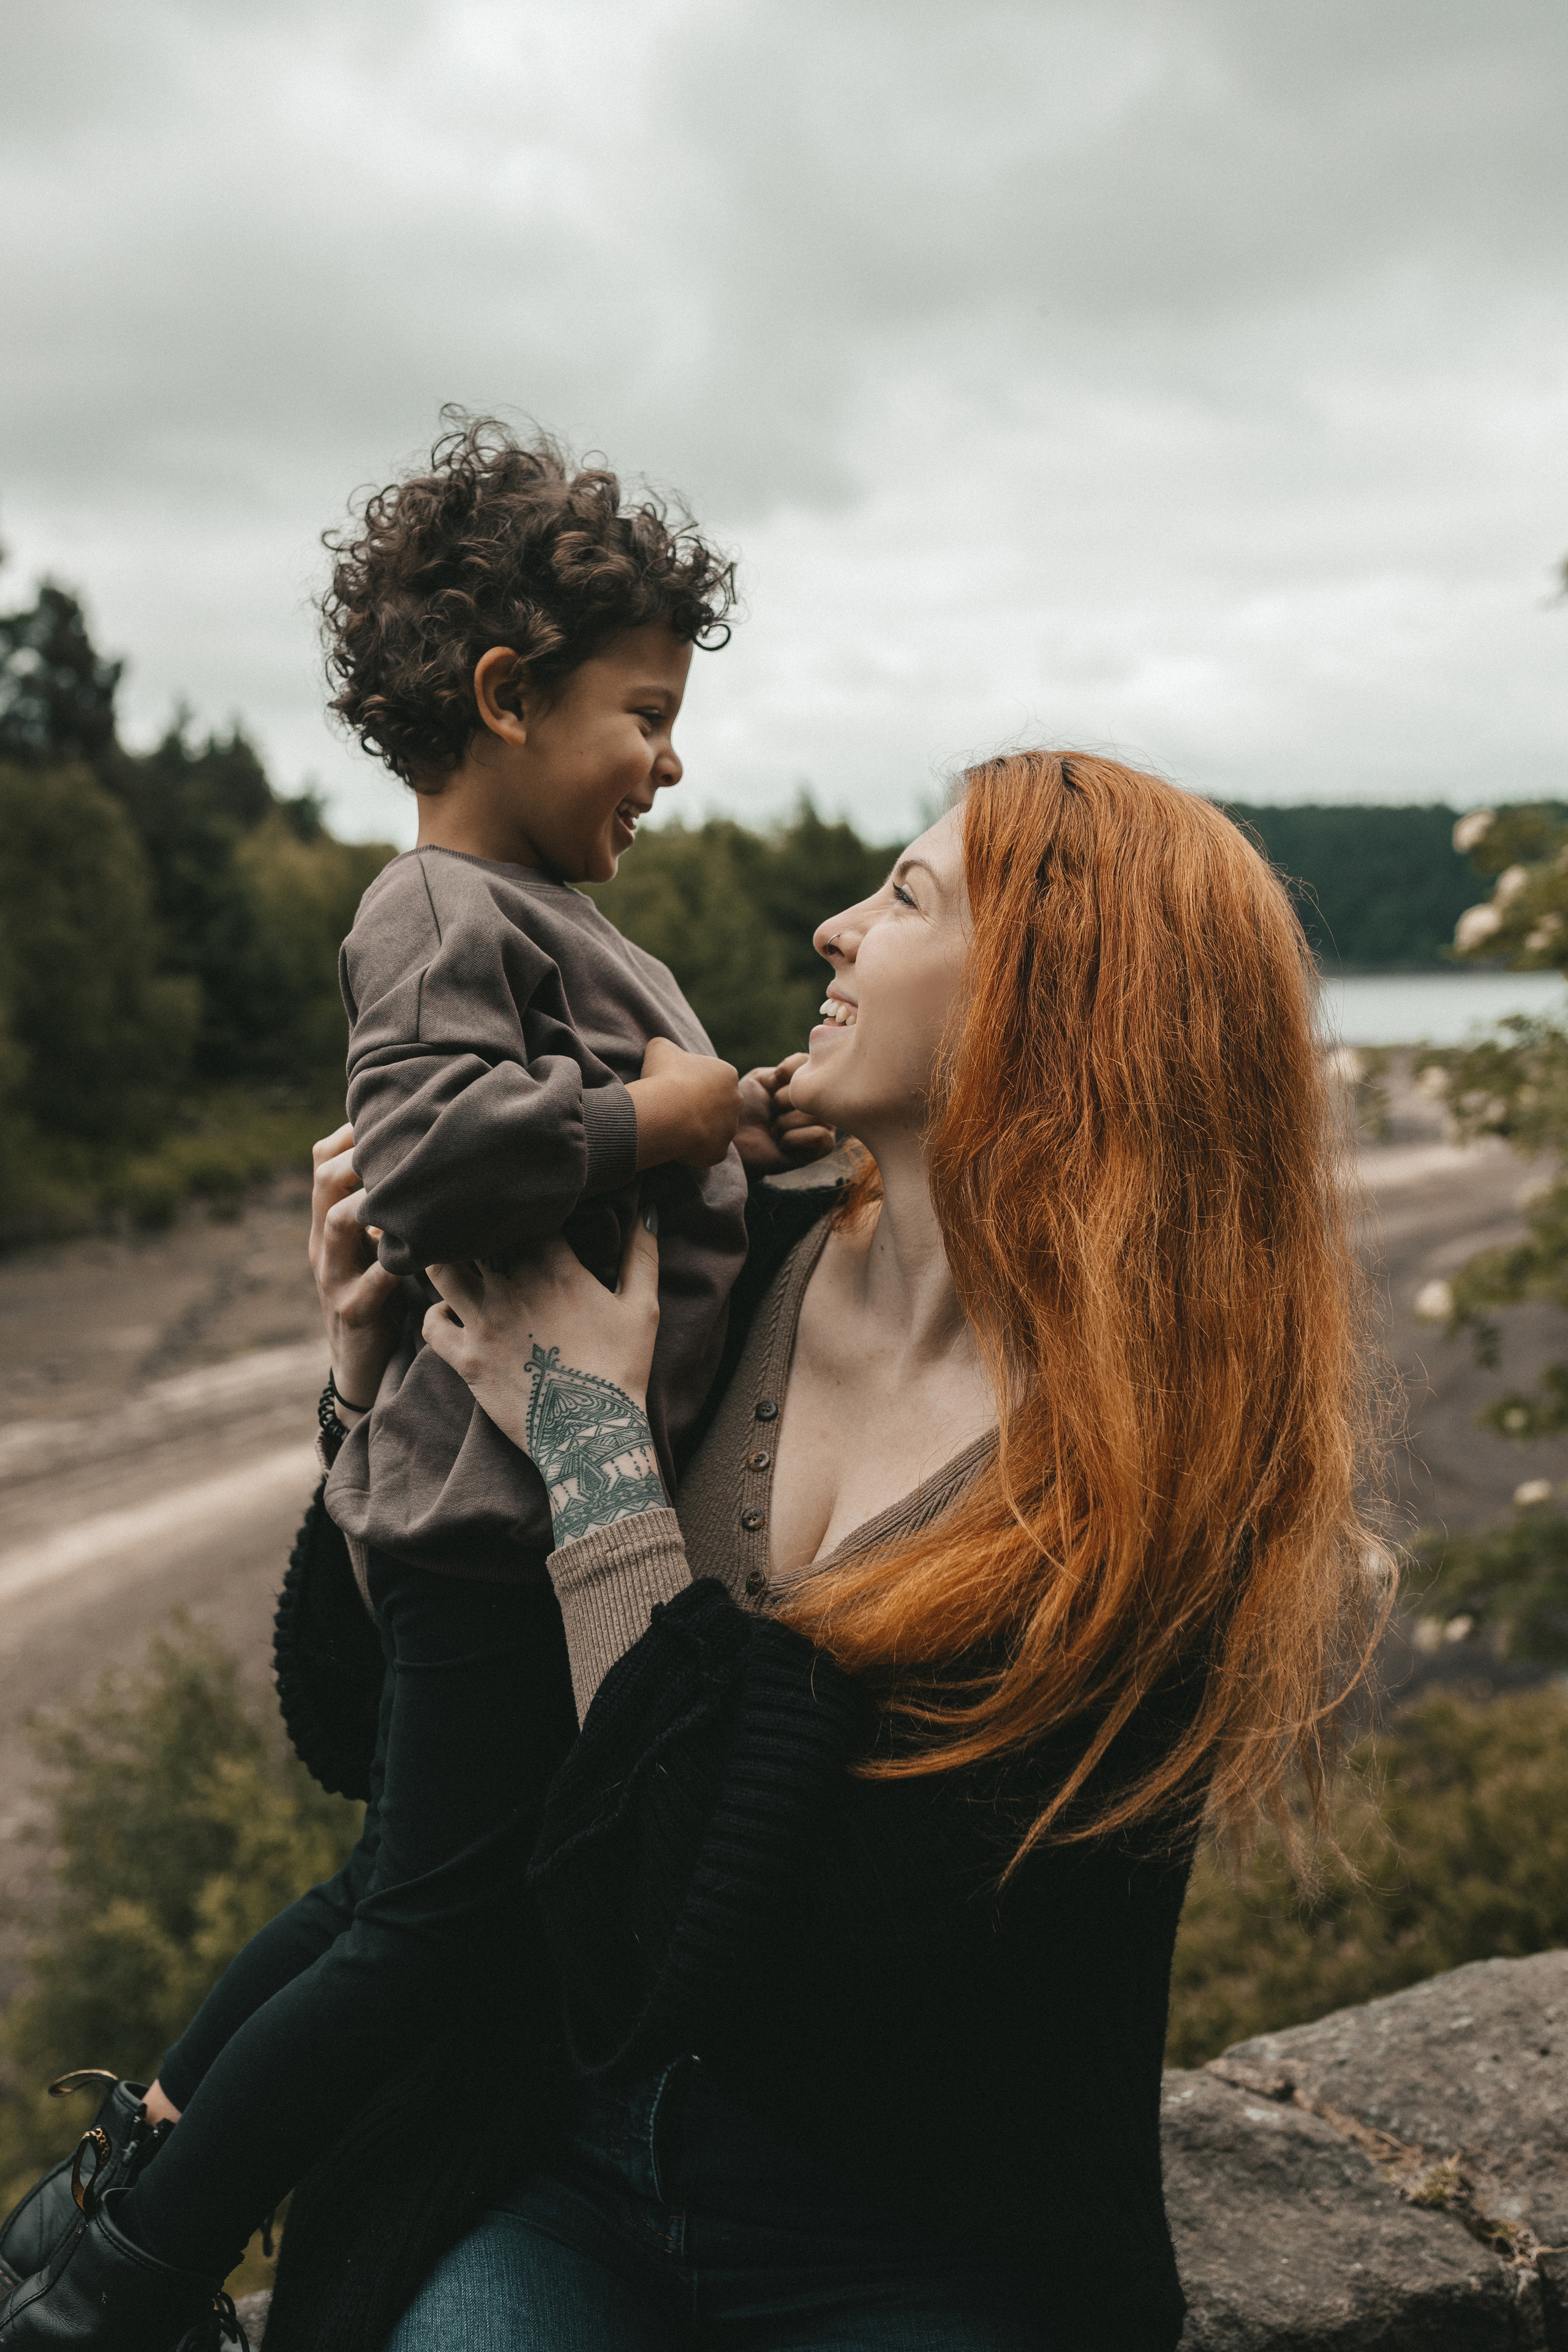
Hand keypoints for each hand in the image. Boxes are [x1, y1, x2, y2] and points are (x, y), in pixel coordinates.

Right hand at [308, 1124, 402, 1410]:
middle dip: (359, 1152)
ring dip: (370, 1198)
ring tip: (406, 1183)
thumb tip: (428, 1158)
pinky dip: (396, 1263)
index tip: (395, 1111)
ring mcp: (335, 1277)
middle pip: (324, 1179)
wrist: (362, 1369)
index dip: (352, 1131)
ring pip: (336, 1221)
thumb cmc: (382, 1297)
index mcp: (330, 1221)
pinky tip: (426, 1248)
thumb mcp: (377, 1247)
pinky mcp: (354, 1312)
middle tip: (401, 1138)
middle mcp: (325, 1243)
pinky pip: (372, 1282)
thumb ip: (388, 1209)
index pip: (324, 1159)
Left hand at [423, 1214, 665, 1546]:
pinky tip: (449, 1311)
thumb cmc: (621, 1367)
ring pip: (441, 1272)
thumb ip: (642, 1252)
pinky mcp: (466, 1359)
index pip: (519, 1212)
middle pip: (472, 1234)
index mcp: (554, 1265)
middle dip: (472, 1225)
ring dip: (444, 1261)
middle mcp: (511, 1286)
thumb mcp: (642, 1306)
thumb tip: (649, 1207)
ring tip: (453, 1259)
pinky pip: (430, 1325)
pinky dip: (435, 1313)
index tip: (519, 1204)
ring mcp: (483, 1322)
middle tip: (475, 1223)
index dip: (516, 1203)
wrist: (592, 1433)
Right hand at [627, 1035, 741, 1170]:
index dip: (692, 1082)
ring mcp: (730, 1129)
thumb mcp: (660, 1048)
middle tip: (675, 1108)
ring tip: (674, 1125)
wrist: (665, 1112)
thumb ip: (666, 1046)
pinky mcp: (719, 1151)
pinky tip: (677, 1143)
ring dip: (698, 1128)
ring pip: (714, 1129)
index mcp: (727, 1074)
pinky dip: (694, 1150)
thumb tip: (663, 1048)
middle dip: (700, 1106)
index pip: (713, 1078)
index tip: (675, 1086)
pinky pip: (707, 1151)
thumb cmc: (664, 1077)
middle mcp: (736, 1101)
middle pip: (717, 1104)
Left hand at [735, 1053, 836, 1173]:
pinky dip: (793, 1139)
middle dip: (781, 1101)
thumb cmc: (746, 1110)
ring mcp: (826, 1121)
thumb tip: (803, 1081)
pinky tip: (782, 1144)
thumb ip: (785, 1069)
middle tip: (772, 1113)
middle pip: (812, 1089)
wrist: (736, 1141)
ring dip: (784, 1122)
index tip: (770, 1084)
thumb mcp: (760, 1080)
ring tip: (774, 1130)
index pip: (808, 1061)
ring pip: (814, 1113)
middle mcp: (821, 1099)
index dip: (786, 1071)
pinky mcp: (824, 1146)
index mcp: (807, 1081)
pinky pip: (818, 1135)